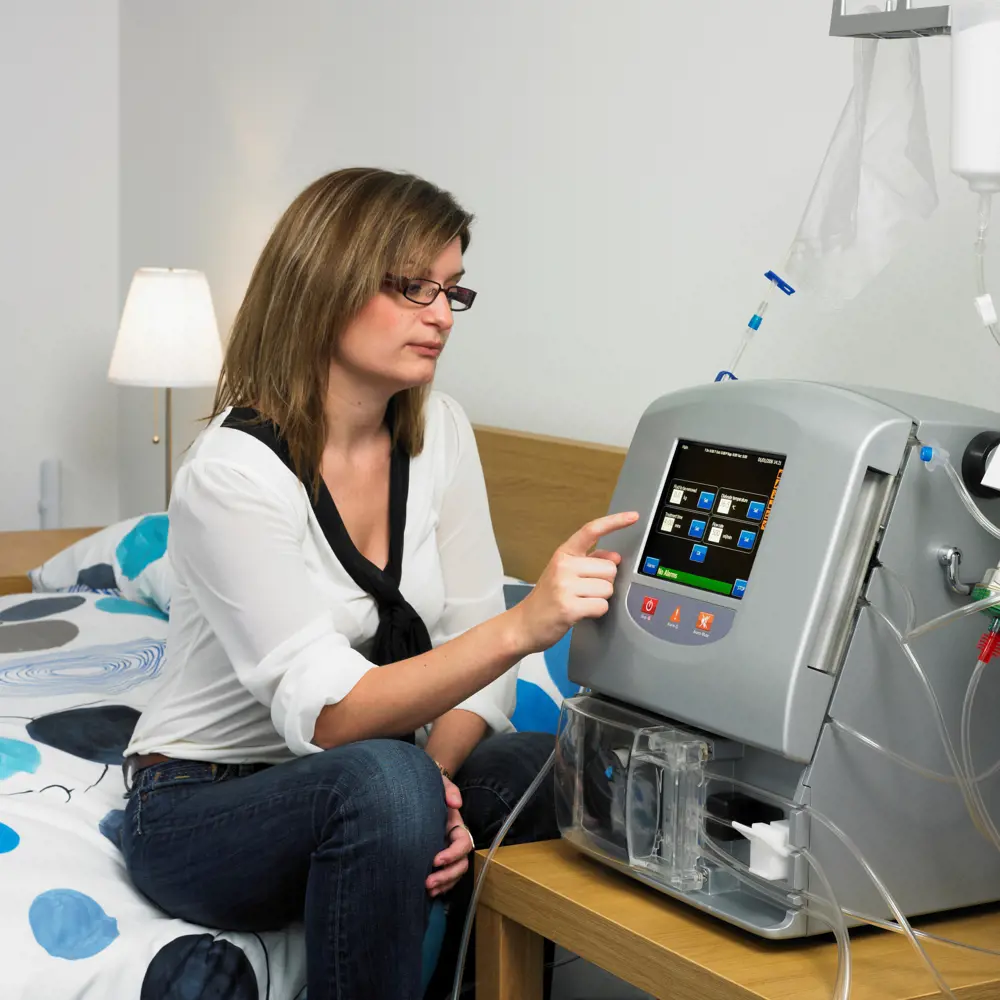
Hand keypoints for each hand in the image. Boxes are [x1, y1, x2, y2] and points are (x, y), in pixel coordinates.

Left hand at [427, 774, 473, 897]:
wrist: (414, 793)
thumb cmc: (429, 788)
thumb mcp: (440, 783)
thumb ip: (449, 790)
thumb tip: (456, 804)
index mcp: (456, 826)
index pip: (464, 843)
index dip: (453, 854)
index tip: (436, 859)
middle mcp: (453, 841)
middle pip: (461, 864)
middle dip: (447, 876)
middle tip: (428, 883)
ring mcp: (446, 852)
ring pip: (455, 874)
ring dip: (443, 885)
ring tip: (427, 890)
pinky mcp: (436, 861)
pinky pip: (445, 878)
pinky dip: (440, 887)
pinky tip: (426, 893)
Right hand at [513, 510, 639, 651]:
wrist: (524, 625)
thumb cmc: (547, 599)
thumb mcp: (564, 573)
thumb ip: (590, 561)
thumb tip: (615, 557)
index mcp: (563, 554)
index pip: (591, 531)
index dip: (615, 522)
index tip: (633, 516)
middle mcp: (563, 566)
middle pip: (610, 569)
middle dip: (604, 582)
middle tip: (584, 591)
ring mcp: (564, 586)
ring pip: (608, 589)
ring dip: (599, 599)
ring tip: (580, 602)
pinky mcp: (569, 607)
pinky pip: (602, 606)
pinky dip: (595, 612)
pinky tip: (580, 612)